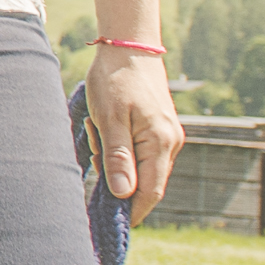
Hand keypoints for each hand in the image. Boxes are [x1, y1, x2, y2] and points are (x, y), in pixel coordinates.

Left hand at [83, 39, 181, 206]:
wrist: (129, 45)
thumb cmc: (116, 79)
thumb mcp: (109, 119)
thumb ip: (117, 158)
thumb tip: (124, 195)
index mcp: (161, 142)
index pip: (149, 192)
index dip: (130, 211)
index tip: (106, 219)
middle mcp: (171, 142)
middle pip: (146, 183)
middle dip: (117, 180)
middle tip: (93, 153)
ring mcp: (168, 136)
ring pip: (141, 168)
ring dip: (115, 161)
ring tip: (97, 131)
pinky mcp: (160, 130)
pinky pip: (140, 153)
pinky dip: (119, 149)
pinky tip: (105, 129)